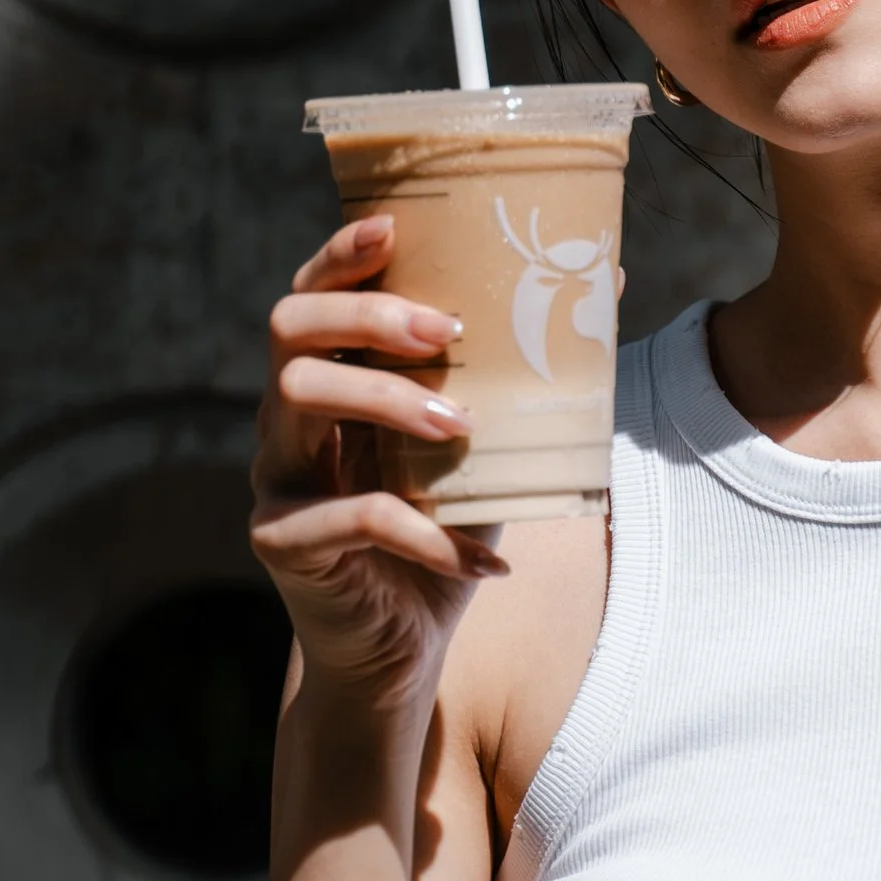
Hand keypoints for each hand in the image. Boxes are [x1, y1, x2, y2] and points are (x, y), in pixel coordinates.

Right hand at [251, 216, 506, 717]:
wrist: (401, 652)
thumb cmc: (444, 534)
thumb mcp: (490, 451)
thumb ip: (523, 378)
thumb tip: (604, 284)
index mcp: (332, 380)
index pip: (316, 295)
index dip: (342, 256)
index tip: (393, 227)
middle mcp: (288, 419)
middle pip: (289, 328)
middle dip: (367, 315)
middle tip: (446, 331)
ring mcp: (276, 478)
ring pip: (299, 401)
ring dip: (389, 401)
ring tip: (461, 426)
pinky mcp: (282, 542)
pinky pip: (349, 519)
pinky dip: (426, 535)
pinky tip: (481, 560)